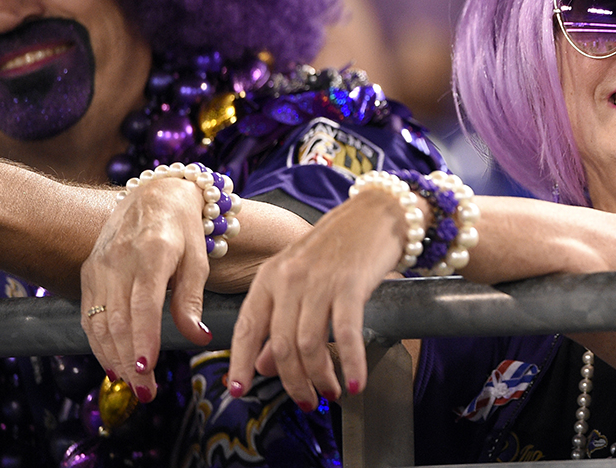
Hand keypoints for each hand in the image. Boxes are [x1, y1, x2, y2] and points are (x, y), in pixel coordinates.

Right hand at [80, 176, 213, 400]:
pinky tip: (113, 364)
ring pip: (98, 322)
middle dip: (129, 361)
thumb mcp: (198, 258)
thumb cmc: (184, 228)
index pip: (143, 304)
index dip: (143, 339)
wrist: (153, 194)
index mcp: (153, 252)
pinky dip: (98, 343)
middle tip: (145, 392)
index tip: (146, 368)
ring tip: (132, 385)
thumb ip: (191, 299)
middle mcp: (120, 260)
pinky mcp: (89, 272)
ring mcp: (99, 266)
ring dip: (112, 359)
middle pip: (118, 320)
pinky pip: (89, 315)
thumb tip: (197, 338)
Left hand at [225, 187, 405, 408]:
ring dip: (320, 378)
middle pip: (281, 345)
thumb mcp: (300, 278)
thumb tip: (263, 365)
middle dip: (294, 382)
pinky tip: (356, 382)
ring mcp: (319, 280)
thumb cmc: (338, 246)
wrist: (376, 212)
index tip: (239, 391)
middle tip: (307, 403)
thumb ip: (279, 320)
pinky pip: (346, 333)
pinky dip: (351, 363)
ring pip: (309, 344)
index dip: (240, 362)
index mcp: (270, 276)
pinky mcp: (351, 283)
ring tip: (332, 393)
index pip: (247, 327)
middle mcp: (289, 278)